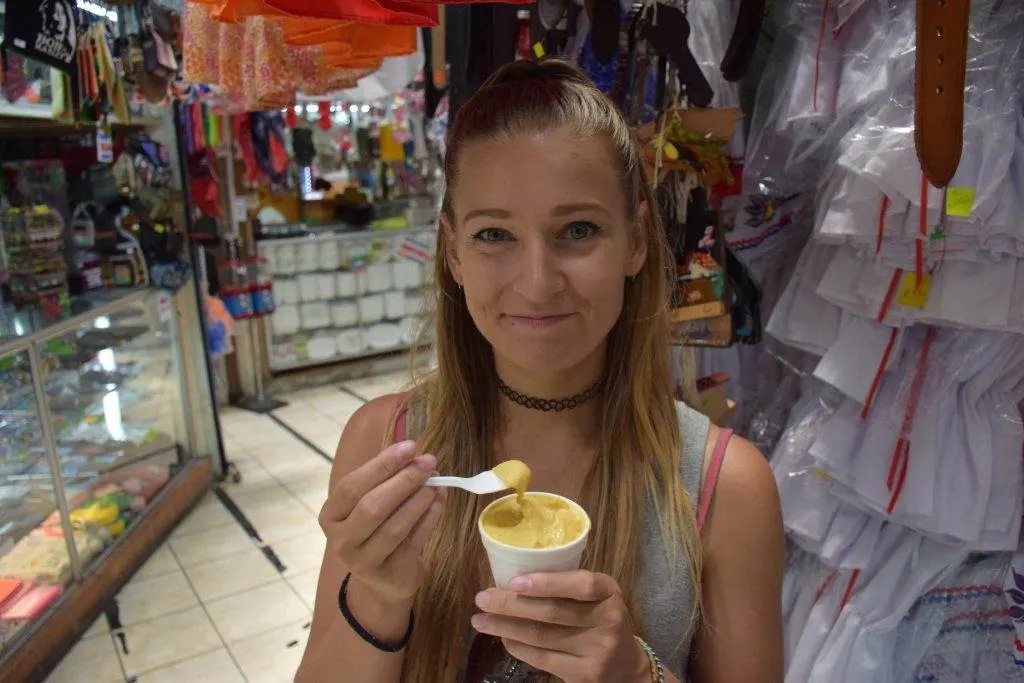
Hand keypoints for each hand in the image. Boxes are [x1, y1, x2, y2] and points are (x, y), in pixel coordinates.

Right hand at [318, 440, 444, 604]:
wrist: (383, 580)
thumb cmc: (375, 530)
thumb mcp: (370, 503)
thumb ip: (386, 480)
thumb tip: (415, 455)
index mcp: (331, 515)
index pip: (352, 486)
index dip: (382, 465)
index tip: (410, 447)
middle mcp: (341, 540)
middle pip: (372, 506)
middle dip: (404, 480)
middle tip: (428, 463)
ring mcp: (362, 561)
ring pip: (394, 526)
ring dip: (419, 500)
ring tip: (437, 483)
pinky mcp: (388, 574)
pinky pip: (413, 542)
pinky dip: (429, 519)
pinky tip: (438, 502)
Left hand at [470, 571, 651, 682]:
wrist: (626, 667)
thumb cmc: (602, 621)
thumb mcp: (597, 598)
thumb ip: (569, 587)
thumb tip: (514, 580)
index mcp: (609, 593)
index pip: (581, 584)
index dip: (547, 582)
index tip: (514, 581)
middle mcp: (607, 621)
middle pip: (552, 612)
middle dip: (511, 604)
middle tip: (482, 598)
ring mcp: (596, 650)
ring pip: (541, 636)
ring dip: (505, 627)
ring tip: (480, 620)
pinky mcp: (583, 674)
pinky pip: (542, 658)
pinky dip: (517, 647)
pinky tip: (503, 638)